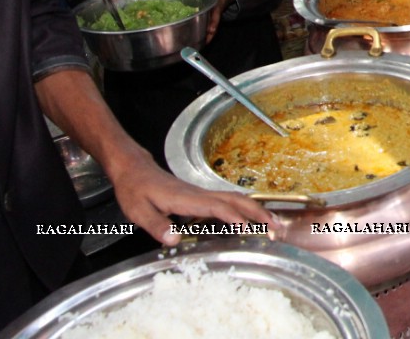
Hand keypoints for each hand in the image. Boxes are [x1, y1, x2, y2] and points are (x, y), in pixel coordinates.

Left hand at [109, 148, 274, 245]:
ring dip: (255, 209)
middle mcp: (199, 194)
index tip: (248, 228)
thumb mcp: (138, 211)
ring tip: (271, 222)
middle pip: (235, 199)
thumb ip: (156, 225)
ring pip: (235, 198)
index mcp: (186, 199)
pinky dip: (244, 208)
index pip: (216, 207)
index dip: (233, 217)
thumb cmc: (136, 189)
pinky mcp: (201, 196)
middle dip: (257, 211)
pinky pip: (228, 201)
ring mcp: (202, 193)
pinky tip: (249, 217)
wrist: (135, 170)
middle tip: (275, 226)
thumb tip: (173, 239)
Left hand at [184, 0, 232, 41]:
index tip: (210, 30)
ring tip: (197, 47)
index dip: (213, 22)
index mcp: (216, 3)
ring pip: (210, 29)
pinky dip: (204, 33)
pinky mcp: (210, 17)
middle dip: (208, 35)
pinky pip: (207, 26)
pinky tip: (195, 39)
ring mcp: (213, 16)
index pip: (215, 15)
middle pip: (213, 26)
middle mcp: (215, 12)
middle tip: (201, 44)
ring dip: (206, 37)